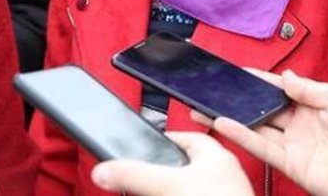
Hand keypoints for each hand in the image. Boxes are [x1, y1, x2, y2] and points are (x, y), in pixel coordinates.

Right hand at [91, 132, 254, 195]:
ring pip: (190, 188)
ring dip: (170, 189)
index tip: (142, 146)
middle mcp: (224, 176)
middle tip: (143, 174)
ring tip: (154, 190)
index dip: (160, 140)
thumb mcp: (168, 186)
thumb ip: (133, 175)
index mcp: (217, 156)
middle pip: (185, 165)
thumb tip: (102, 170)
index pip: (183, 137)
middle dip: (163, 170)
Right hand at [205, 70, 327, 195]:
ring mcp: (293, 144)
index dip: (256, 80)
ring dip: (229, 117)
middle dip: (235, 99)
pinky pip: (260, 147)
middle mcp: (299, 124)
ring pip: (253, 128)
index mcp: (313, 105)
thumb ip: (309, 88)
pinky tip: (222, 124)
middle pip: (260, 109)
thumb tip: (284, 76)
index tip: (233, 71)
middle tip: (211, 89)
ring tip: (203, 107)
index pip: (277, 89)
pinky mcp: (290, 164)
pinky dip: (240, 136)